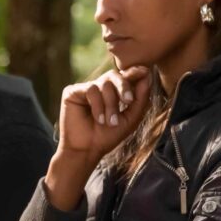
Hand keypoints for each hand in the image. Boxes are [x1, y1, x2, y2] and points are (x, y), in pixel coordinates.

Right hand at [46, 67, 152, 210]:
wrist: (86, 150)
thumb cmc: (107, 137)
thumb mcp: (130, 119)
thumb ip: (140, 99)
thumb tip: (147, 75)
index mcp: (113, 92)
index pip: (125, 77)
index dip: (135, 71)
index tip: (146, 71)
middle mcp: (99, 88)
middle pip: (115, 75)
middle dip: (124, 87)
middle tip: (128, 101)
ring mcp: (86, 89)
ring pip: (104, 83)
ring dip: (111, 104)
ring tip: (110, 122)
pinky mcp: (73, 91)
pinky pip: (91, 89)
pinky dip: (98, 105)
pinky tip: (98, 119)